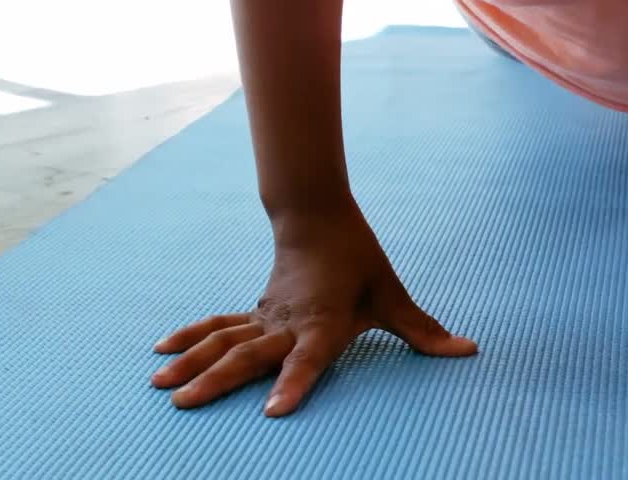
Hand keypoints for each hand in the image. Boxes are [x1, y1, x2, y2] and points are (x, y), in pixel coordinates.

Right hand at [150, 206, 476, 415]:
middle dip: (216, 380)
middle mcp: (287, 323)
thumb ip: (423, 330)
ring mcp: (265, 317)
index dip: (294, 384)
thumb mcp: (391, 294)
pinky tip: (160, 352)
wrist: (319, 215)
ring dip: (191, 361)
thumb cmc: (359, 259)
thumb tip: (467, 350)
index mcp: (322, 322)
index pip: (308, 359)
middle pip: (248, 355)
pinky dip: (189, 337)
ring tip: (160, 385)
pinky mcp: (254, 312)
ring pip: (222, 340)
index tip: (272, 411)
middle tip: (185, 403)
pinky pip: (217, 326)